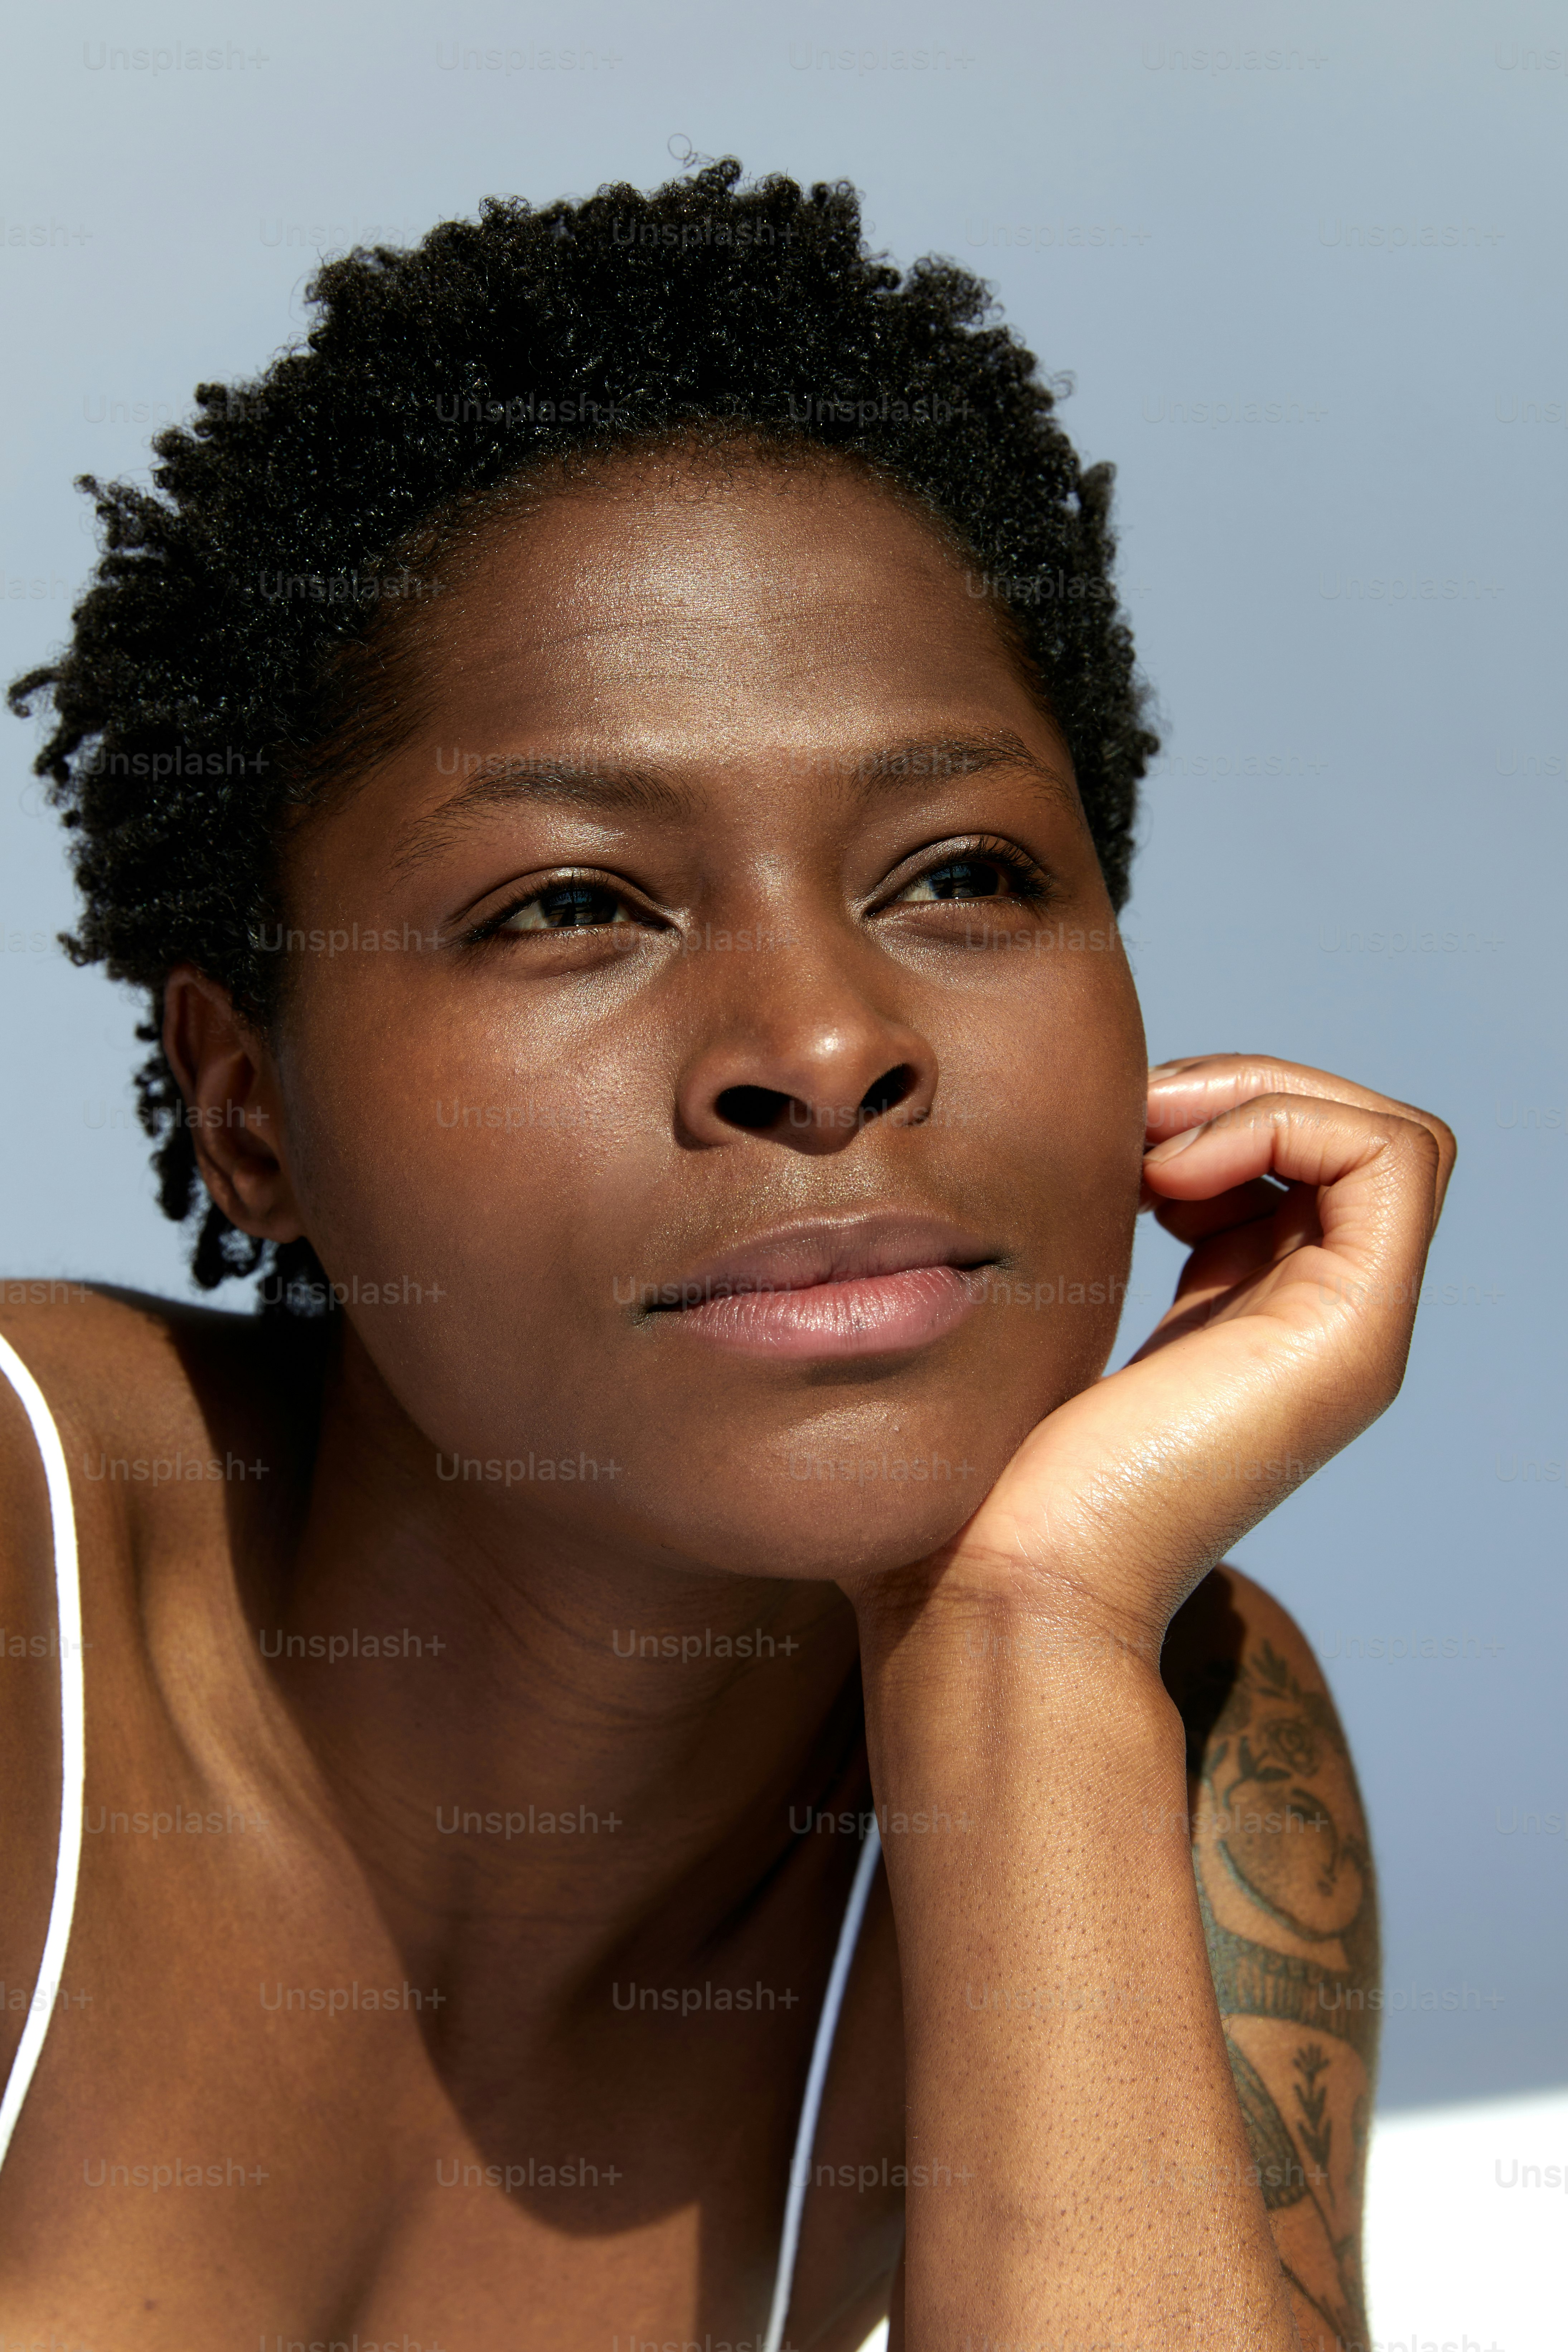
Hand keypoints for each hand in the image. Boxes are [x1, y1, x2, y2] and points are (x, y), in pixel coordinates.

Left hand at [894, 1055, 1455, 1649]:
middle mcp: (1322, 1323)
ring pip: (1389, 1140)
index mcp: (1255, 1313)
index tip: (1118, 1136)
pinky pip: (1392, 1161)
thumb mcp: (1058, 1308)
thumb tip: (1093, 1141)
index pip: (1306, 1158)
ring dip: (1264, 1096)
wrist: (1003, 1576)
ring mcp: (1350, 1333)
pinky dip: (1285, 1124)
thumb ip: (1098, 1230)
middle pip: (1358, 1139)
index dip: (1225, 1106)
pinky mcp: (1353, 1336)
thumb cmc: (992, 1465)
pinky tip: (1171, 1172)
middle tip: (1136, 1122)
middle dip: (1249, 1088)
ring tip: (1151, 1143)